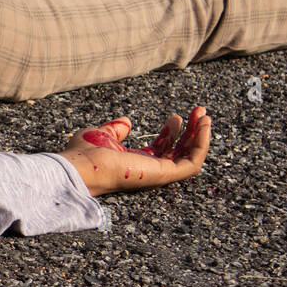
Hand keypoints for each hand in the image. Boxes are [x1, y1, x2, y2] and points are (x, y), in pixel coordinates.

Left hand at [57, 106, 211, 196]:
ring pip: (189, 158)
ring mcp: (157, 173)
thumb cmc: (84, 154)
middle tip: (199, 112)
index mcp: (135, 162)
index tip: (177, 117)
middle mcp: (148, 169)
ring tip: (205, 116)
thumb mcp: (102, 134)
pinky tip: (203, 126)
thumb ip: (115, 129)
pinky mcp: (164, 174)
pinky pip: (192, 162)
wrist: (81, 166)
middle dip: (191, 132)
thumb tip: (127, 122)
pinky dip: (201, 144)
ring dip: (200, 136)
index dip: (171, 133)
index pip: (161, 150)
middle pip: (179, 152)